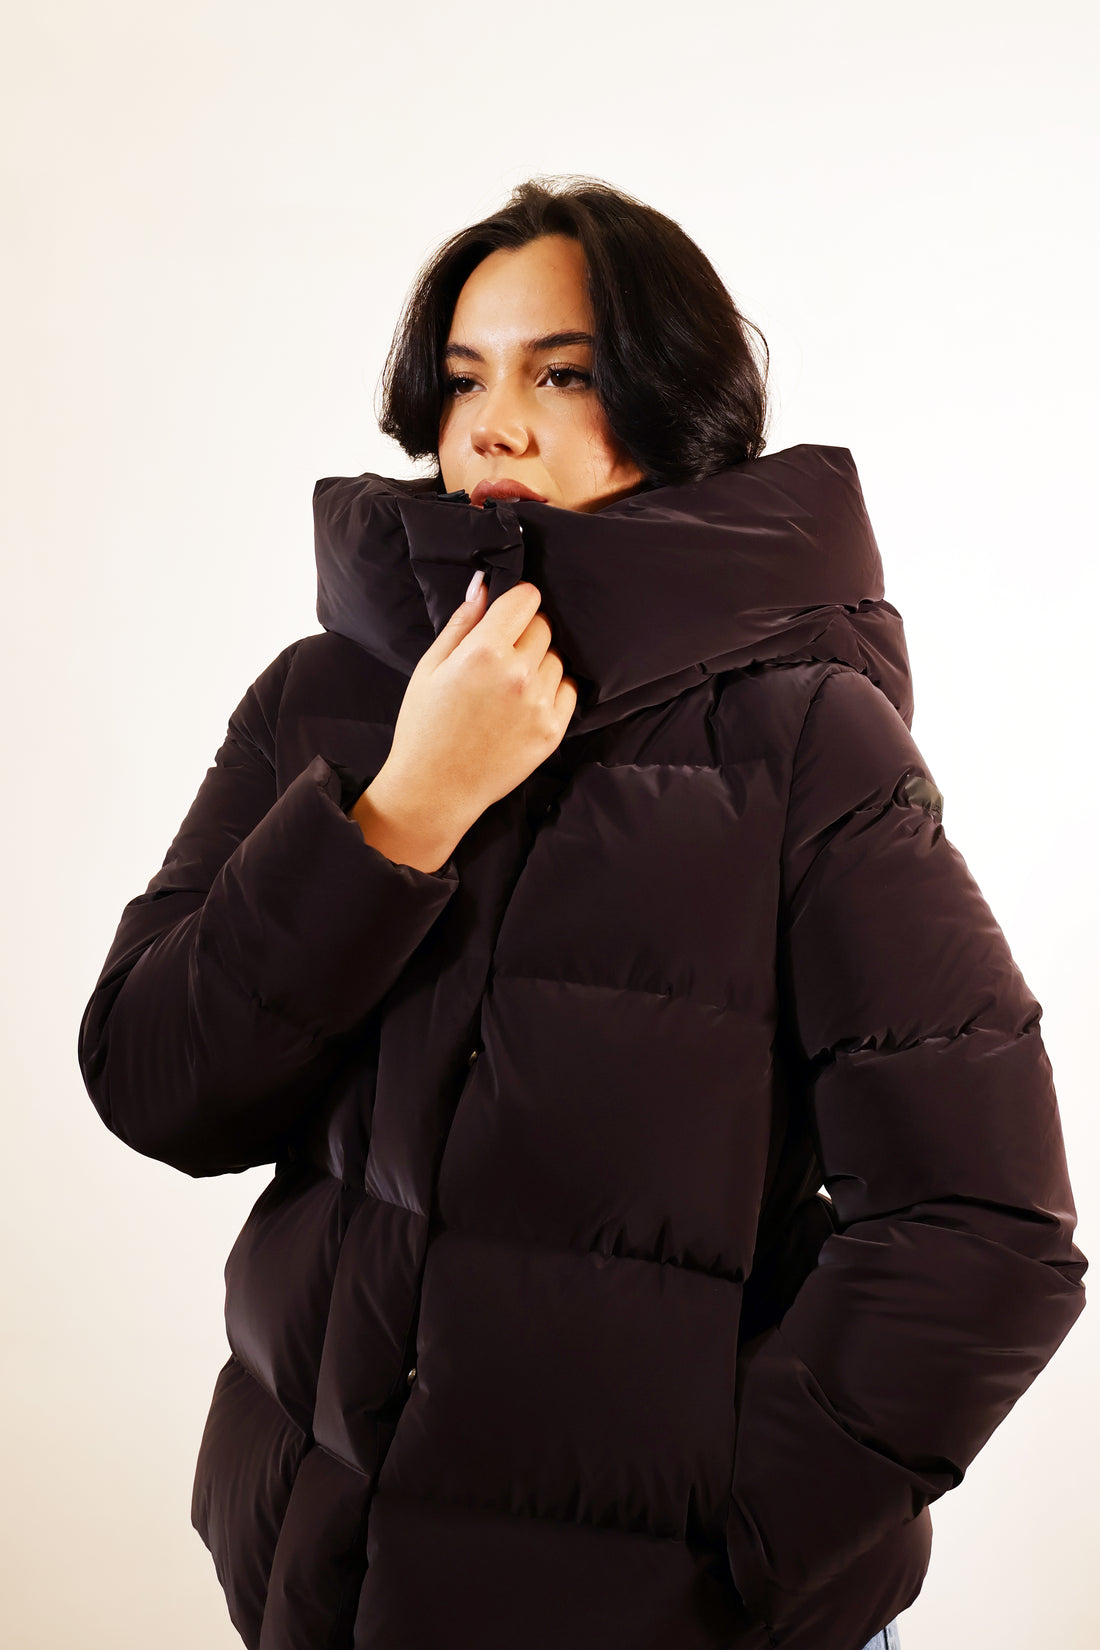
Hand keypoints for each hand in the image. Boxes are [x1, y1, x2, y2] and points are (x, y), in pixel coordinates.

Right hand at [370, 573, 578, 840]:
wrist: (435, 789)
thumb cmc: (425, 726)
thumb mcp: (430, 667)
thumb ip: (462, 623)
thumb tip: (484, 585)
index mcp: (484, 652)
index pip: (526, 599)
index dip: (517, 602)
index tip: (509, 614)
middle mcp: (518, 674)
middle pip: (544, 627)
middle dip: (526, 632)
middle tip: (502, 657)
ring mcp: (539, 704)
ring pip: (556, 659)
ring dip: (539, 663)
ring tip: (510, 687)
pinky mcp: (552, 730)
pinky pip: (568, 690)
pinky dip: (552, 691)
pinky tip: (525, 705)